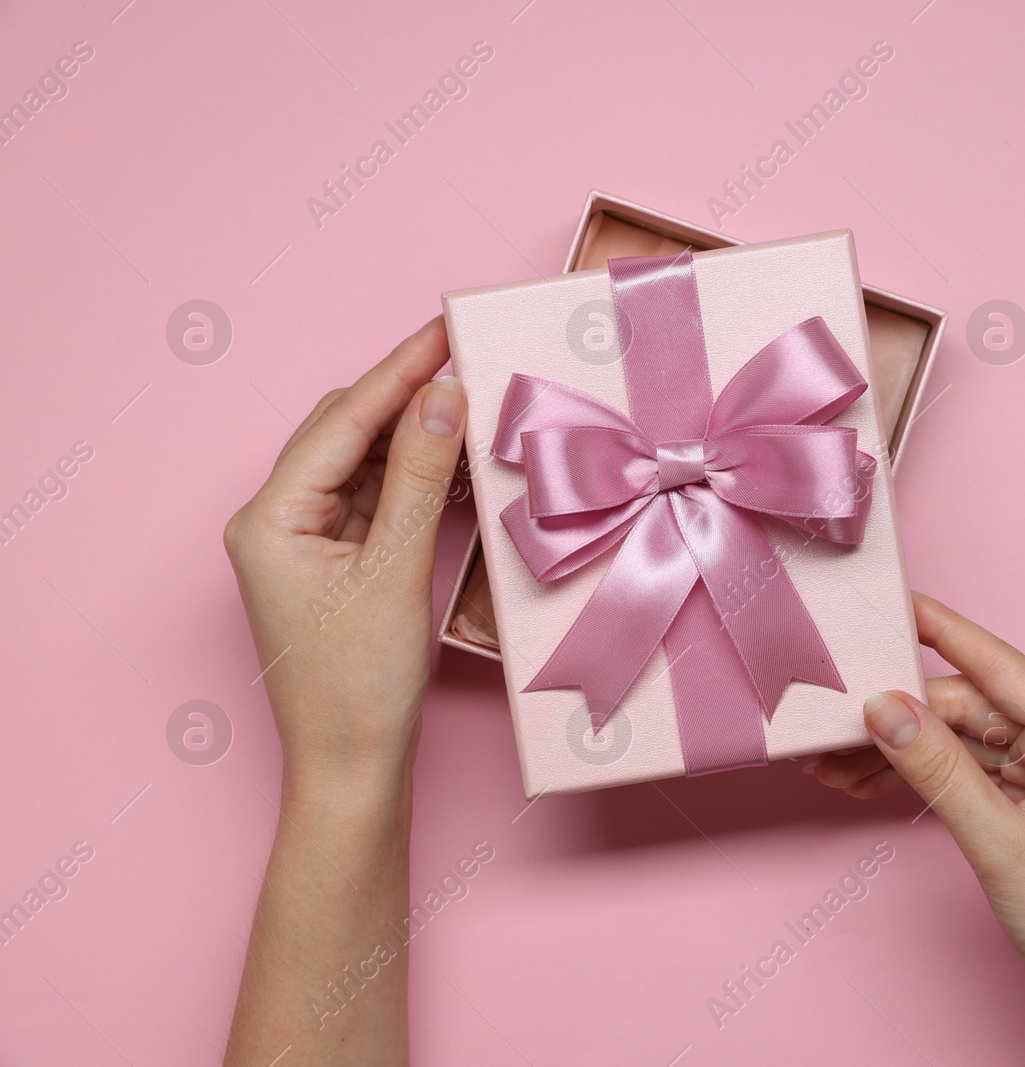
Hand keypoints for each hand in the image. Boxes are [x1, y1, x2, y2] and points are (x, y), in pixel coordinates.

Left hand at [224, 318, 464, 792]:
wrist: (351, 768)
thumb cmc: (359, 686)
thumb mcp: (395, 571)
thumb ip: (419, 477)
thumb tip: (445, 397)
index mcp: (269, 518)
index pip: (342, 420)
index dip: (399, 370)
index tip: (447, 328)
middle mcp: (274, 521)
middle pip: (344, 430)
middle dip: (405, 393)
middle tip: (467, 357)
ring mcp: (302, 542)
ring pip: (361, 462)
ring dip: (414, 434)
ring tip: (470, 401)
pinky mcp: (331, 563)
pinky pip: (373, 498)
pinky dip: (413, 477)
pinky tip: (453, 461)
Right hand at [807, 593, 1024, 1065]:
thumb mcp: (1001, 844)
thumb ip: (938, 771)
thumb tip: (885, 710)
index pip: (1001, 666)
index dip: (944, 631)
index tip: (897, 601)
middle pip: (972, 706)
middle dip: (901, 716)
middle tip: (834, 721)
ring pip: (965, 740)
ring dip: (904, 751)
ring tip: (838, 765)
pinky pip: (971, 770)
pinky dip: (925, 776)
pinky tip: (874, 781)